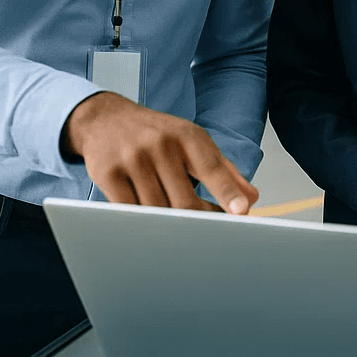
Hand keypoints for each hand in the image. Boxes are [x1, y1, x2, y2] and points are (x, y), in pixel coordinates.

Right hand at [61, 91, 257, 214]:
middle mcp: (162, 144)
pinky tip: (146, 223)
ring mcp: (134, 158)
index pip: (213, 168)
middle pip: (184, 200)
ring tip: (173, 230)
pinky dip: (141, 222)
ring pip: (157, 210)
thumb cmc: (158, 134)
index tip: (241, 211)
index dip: (227, 192)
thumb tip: (251, 198)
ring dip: (167, 226)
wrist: (106, 119)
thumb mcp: (193, 141)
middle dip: (198, 221)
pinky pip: (129, 210)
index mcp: (188, 136)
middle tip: (206, 238)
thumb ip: (223, 169)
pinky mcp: (108, 172)